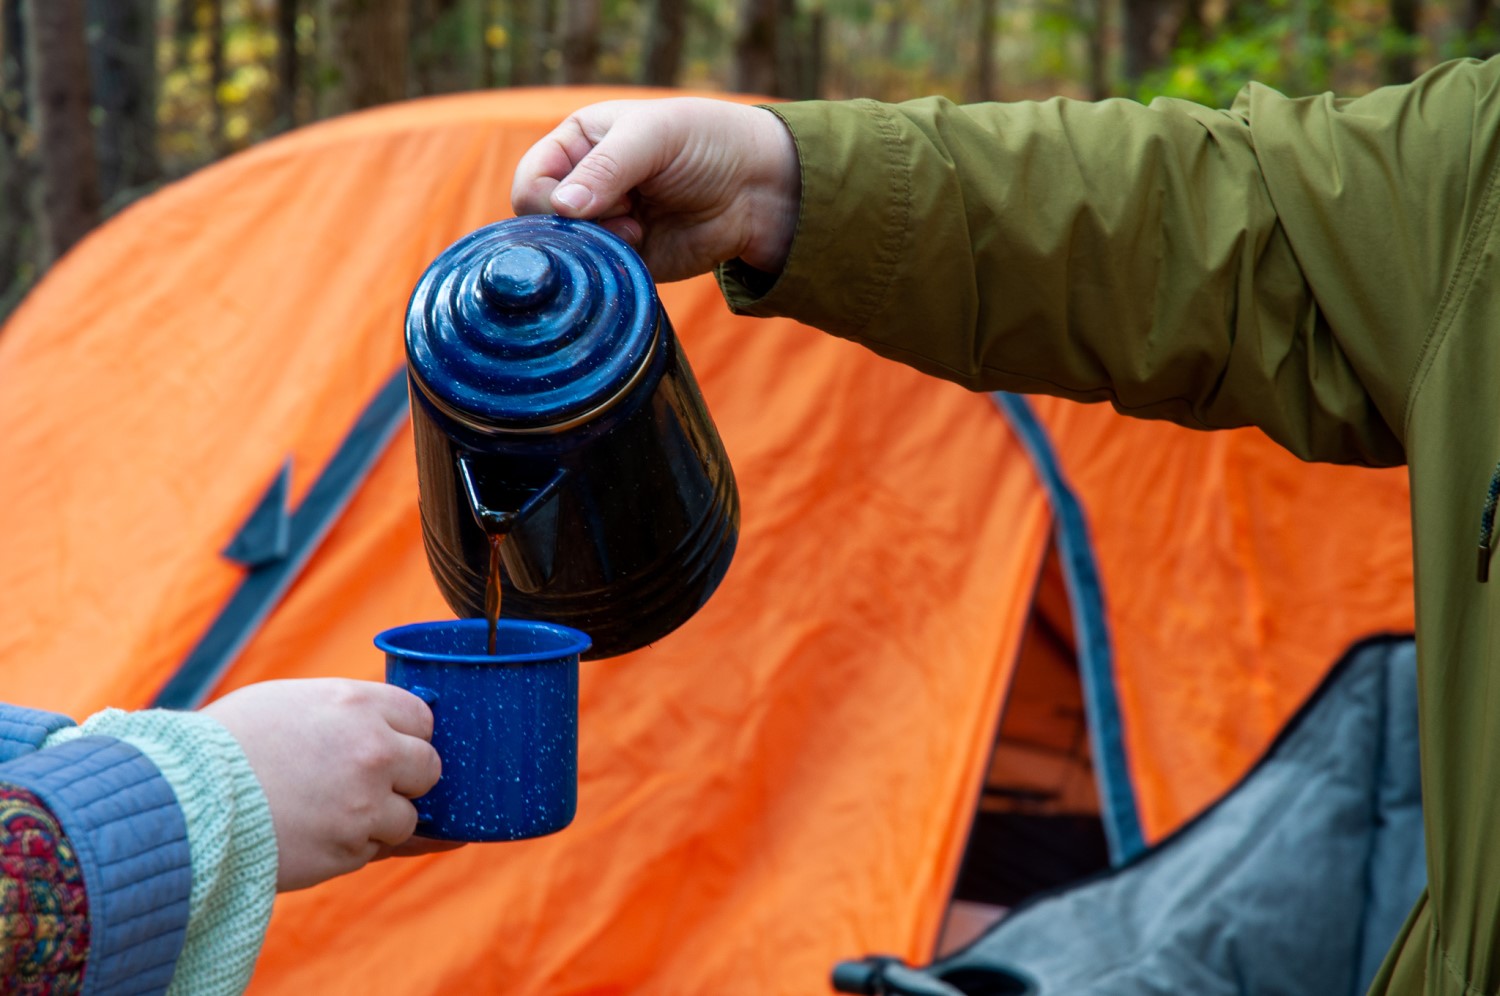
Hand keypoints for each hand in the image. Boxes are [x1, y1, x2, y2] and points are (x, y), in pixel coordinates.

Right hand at [202, 678, 450, 891]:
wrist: (180, 800)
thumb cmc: (229, 745)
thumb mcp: (293, 704)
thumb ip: (350, 715)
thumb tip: (397, 733)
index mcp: (359, 704)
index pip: (423, 719)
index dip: (406, 736)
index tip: (387, 746)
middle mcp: (373, 751)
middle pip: (428, 769)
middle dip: (404, 780)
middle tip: (362, 784)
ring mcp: (365, 804)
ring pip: (405, 818)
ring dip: (377, 821)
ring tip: (324, 811)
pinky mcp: (348, 850)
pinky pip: (370, 851)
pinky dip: (349, 848)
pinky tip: (309, 833)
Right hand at [512, 98, 800, 281]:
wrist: (757, 188)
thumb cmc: (705, 143)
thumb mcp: (653, 138)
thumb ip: (606, 169)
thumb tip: (562, 209)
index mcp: (577, 145)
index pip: (531, 180)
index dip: (548, 198)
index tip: (587, 203)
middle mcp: (582, 186)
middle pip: (542, 223)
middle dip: (579, 224)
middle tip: (626, 213)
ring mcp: (602, 226)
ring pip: (568, 256)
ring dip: (599, 248)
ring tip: (639, 229)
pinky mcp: (623, 260)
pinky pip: (598, 278)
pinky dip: (612, 270)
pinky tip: (643, 247)